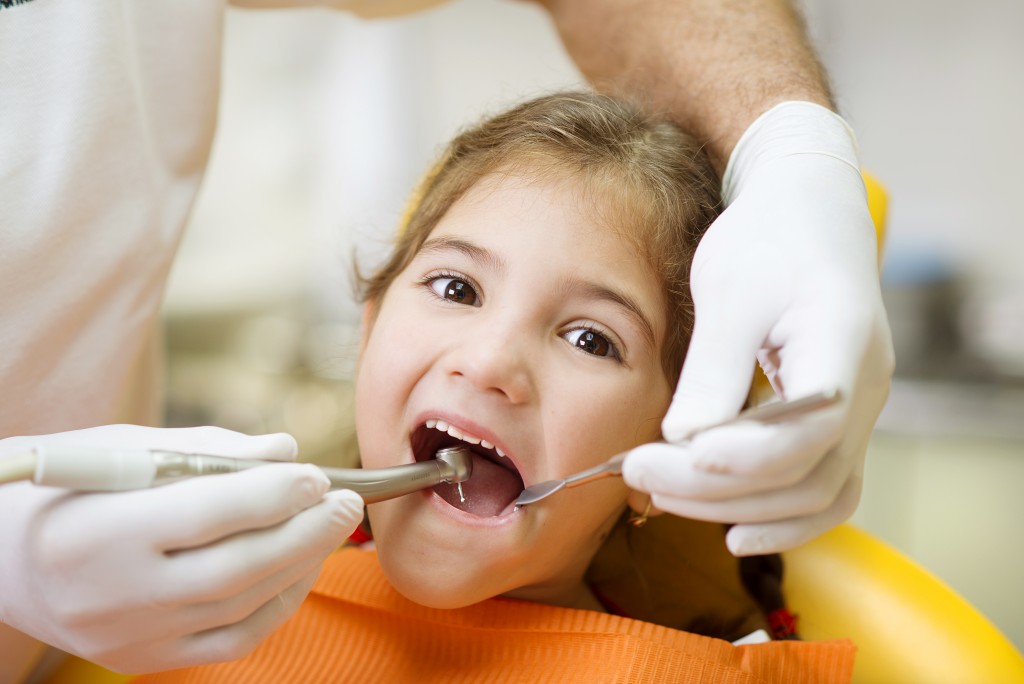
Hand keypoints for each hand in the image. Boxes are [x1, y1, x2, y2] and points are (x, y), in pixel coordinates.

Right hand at [0, 425, 363, 672]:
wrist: (4, 561)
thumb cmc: (71, 489)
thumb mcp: (124, 449)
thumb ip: (207, 449)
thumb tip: (287, 450)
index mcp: (97, 530)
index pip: (204, 513)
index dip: (271, 494)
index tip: (316, 476)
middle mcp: (111, 593)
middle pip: (233, 569)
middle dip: (303, 533)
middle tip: (345, 504)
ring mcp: (128, 637)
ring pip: (239, 607)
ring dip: (299, 565)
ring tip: (329, 528)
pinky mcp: (142, 660)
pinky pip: (230, 641)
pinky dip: (276, 604)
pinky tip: (299, 568)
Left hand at [623, 102, 893, 555]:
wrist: (809, 210)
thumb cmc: (768, 237)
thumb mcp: (730, 288)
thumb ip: (713, 368)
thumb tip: (683, 441)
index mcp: (844, 341)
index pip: (809, 426)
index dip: (742, 455)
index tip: (669, 452)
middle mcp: (865, 387)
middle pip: (805, 473)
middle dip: (717, 489)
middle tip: (637, 474)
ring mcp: (859, 410)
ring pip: (816, 492)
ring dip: (739, 508)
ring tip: (662, 494)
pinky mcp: (836, 421)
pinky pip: (825, 488)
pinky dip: (782, 519)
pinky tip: (730, 532)